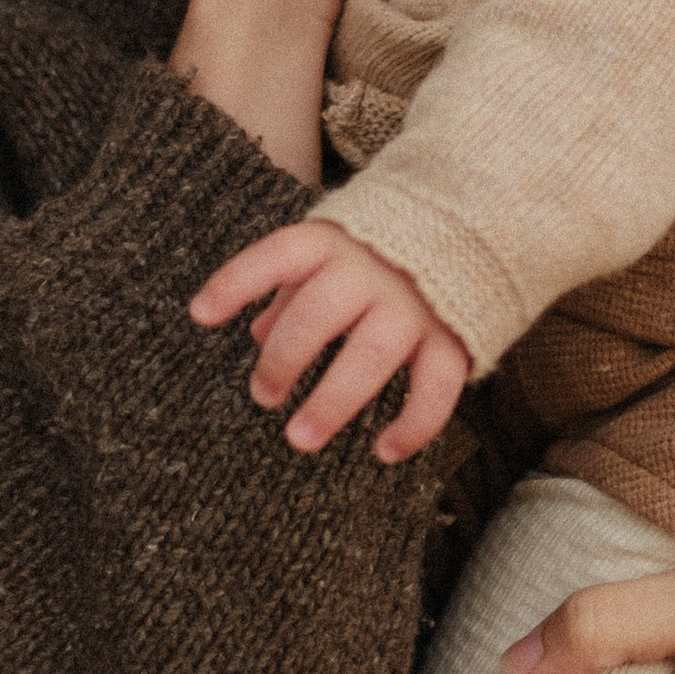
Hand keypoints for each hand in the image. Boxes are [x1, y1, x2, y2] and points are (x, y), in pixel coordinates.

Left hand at [192, 220, 473, 462]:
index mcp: (334, 242)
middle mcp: (373, 270)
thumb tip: (253, 333)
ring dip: (331, 402)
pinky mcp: (454, 336)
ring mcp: (415, 305)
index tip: (199, 315)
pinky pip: (435, 387)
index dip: (236, 283)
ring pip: (370, 357)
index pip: (276, 256)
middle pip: (318, 316)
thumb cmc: (380, 246)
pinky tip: (384, 452)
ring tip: (299, 439)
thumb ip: (292, 288)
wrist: (474, 221)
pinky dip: (413, 425)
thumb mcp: (332, 250)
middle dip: (284, 361)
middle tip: (262, 397)